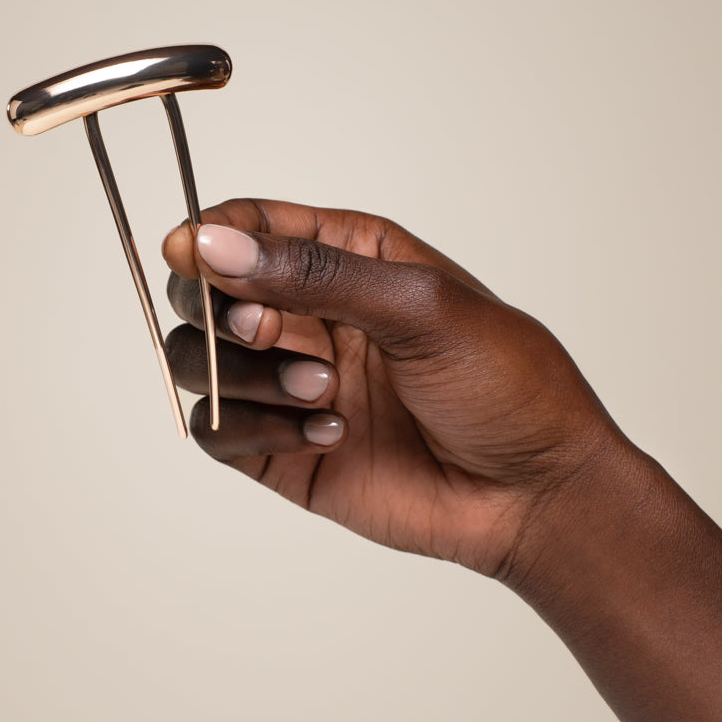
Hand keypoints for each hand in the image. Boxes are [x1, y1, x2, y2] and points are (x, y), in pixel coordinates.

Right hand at [162, 198, 622, 578]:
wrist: (533, 494)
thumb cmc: (505, 386)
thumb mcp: (421, 307)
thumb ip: (314, 276)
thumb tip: (216, 246)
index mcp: (347, 260)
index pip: (248, 228)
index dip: (209, 237)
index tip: (188, 253)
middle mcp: (310, 319)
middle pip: (206, 295)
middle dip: (220, 312)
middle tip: (266, 331)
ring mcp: (292, 387)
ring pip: (202, 364)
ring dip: (247, 376)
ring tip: (324, 394)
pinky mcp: (284, 451)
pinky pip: (222, 432)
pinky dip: (257, 431)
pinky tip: (331, 435)